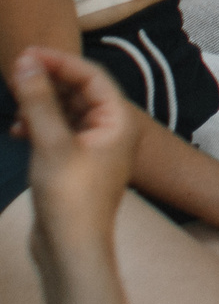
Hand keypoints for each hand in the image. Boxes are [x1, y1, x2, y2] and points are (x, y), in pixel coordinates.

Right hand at [14, 48, 139, 258]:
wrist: (71, 250)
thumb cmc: (70, 198)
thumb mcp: (50, 143)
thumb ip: (38, 100)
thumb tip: (25, 61)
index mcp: (118, 121)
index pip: (91, 76)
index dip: (59, 61)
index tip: (25, 53)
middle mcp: (112, 131)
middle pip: (79, 91)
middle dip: (47, 80)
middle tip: (14, 73)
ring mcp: (94, 148)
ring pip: (66, 111)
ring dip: (41, 104)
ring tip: (16, 109)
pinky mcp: (76, 163)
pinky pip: (59, 131)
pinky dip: (39, 125)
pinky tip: (18, 131)